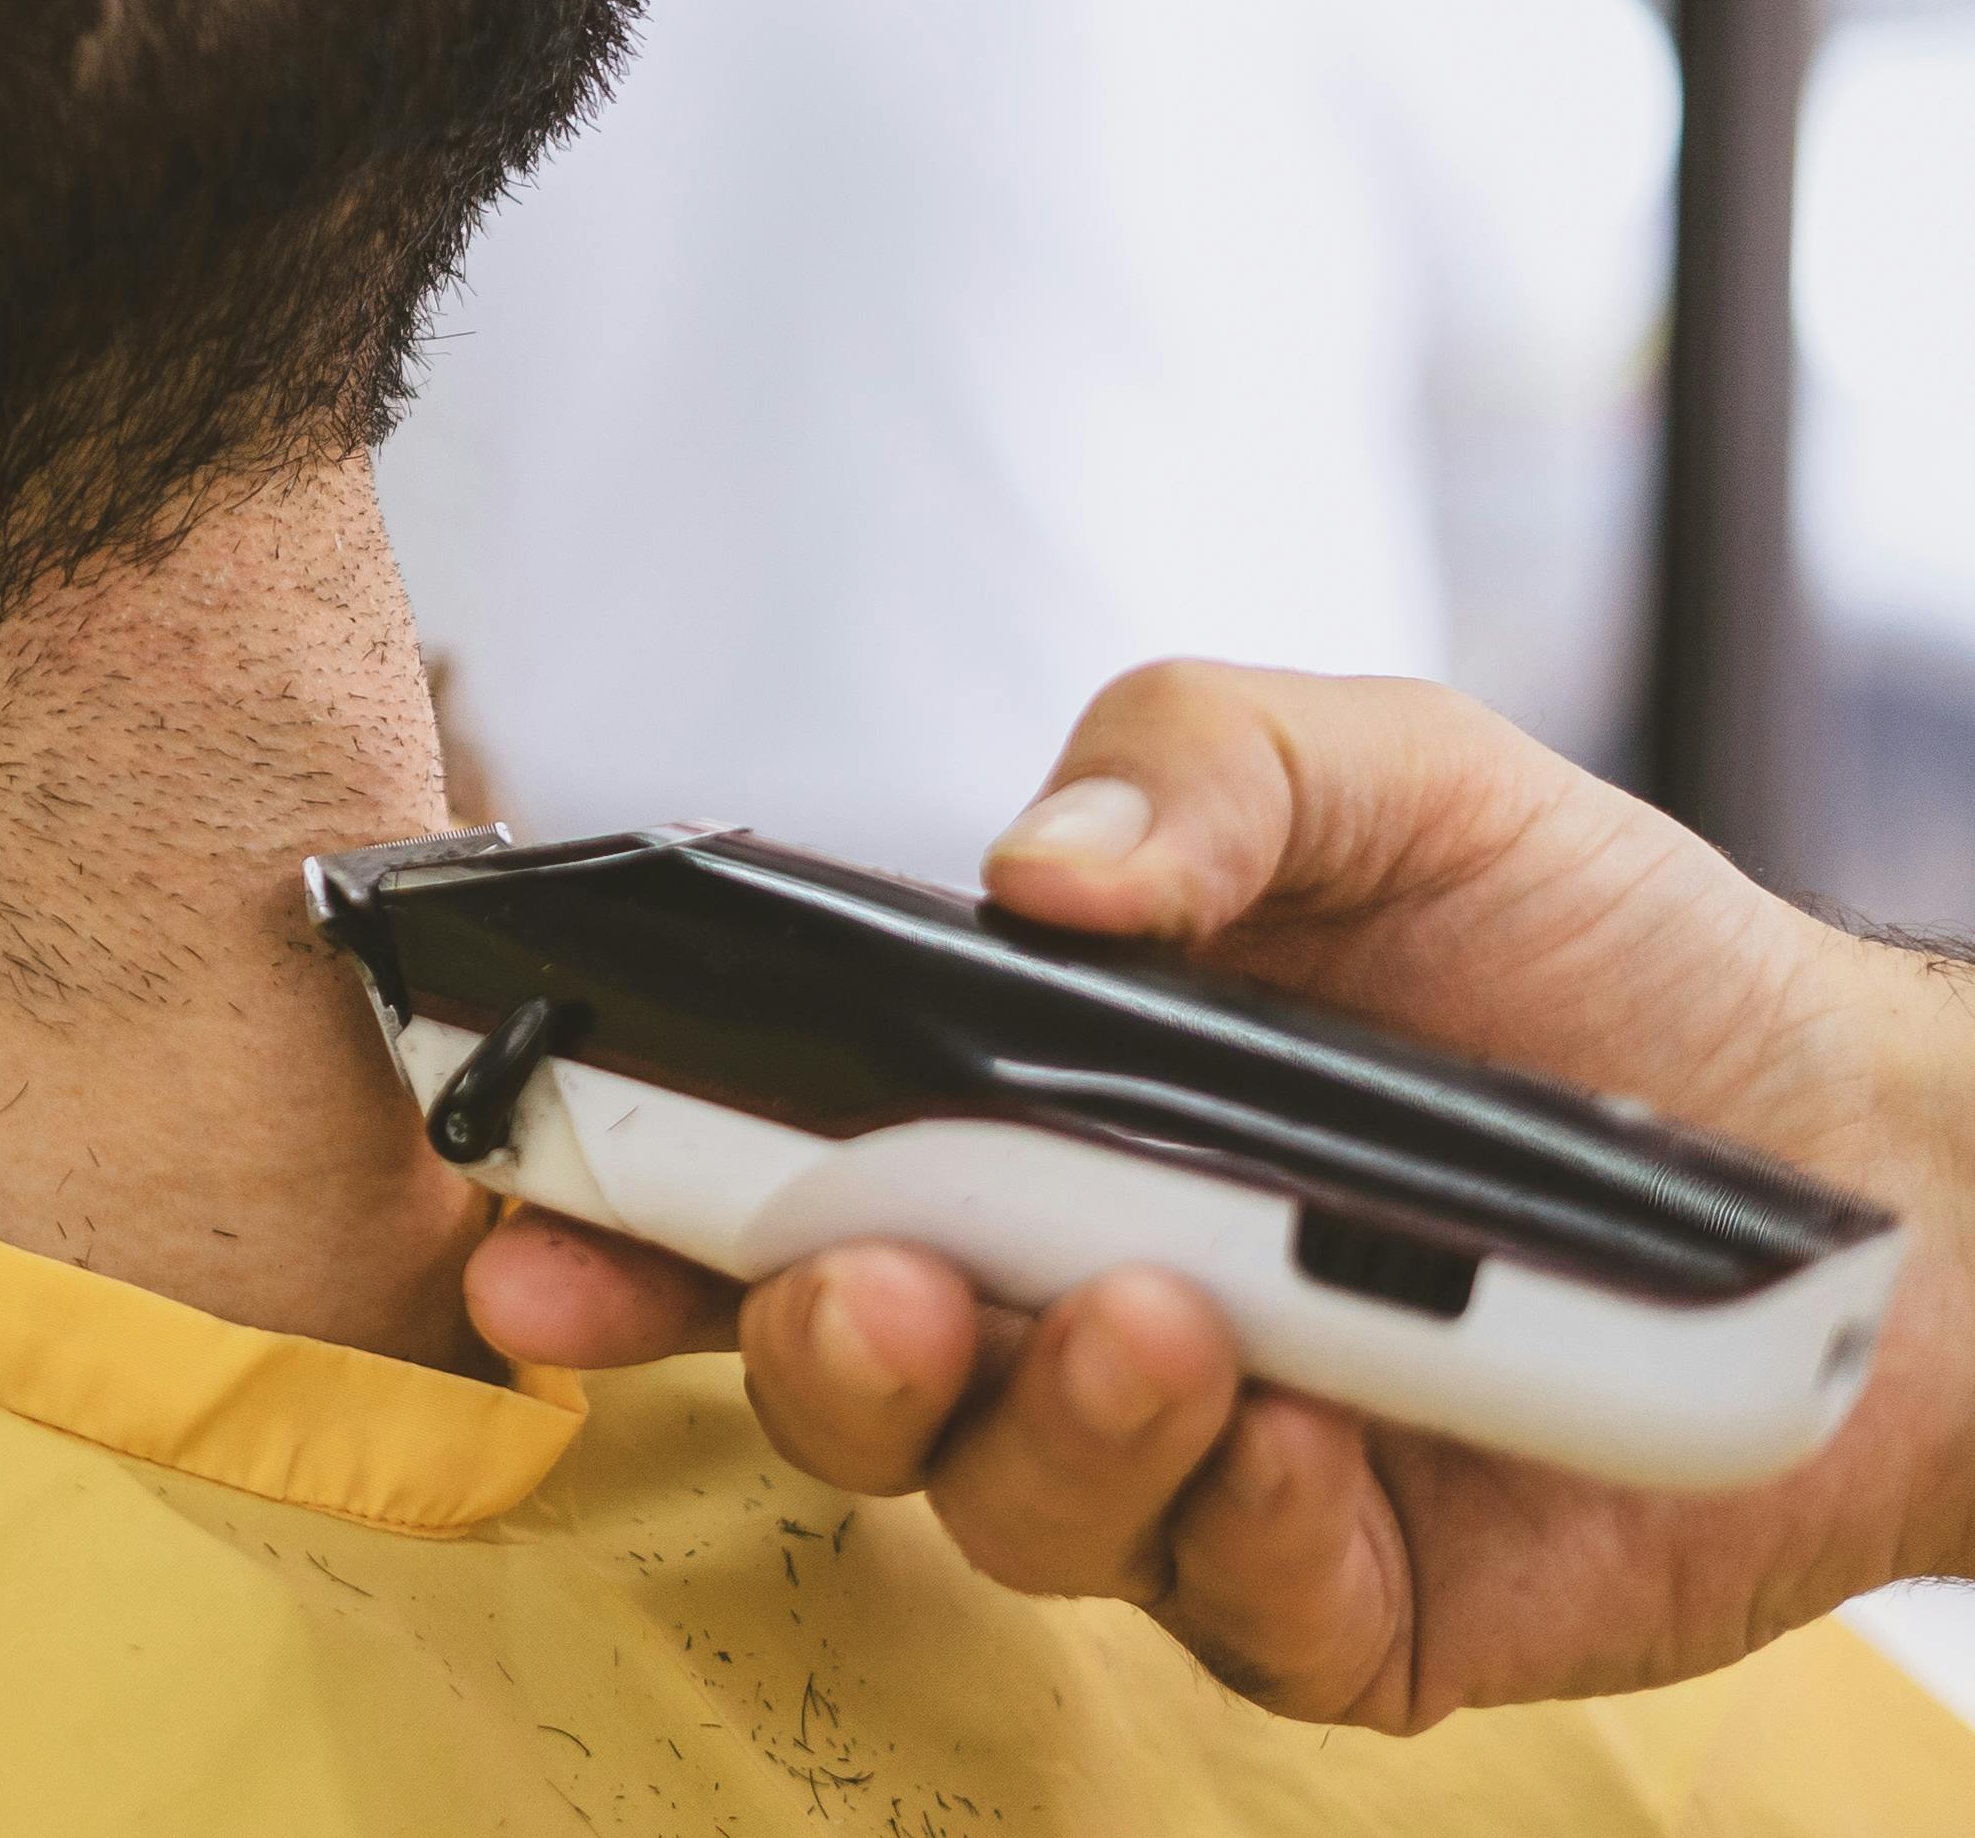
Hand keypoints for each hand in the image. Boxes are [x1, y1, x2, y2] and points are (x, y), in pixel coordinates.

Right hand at [464, 662, 1974, 1728]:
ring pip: (1006, 1502)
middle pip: (834, 1373)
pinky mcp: (1329, 1603)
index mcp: (1016, 1115)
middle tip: (868, 1285)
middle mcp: (1058, 1295)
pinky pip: (1218, 1605)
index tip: (526, 1229)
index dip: (616, 1215)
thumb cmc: (1601, 958)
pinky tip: (1307, 1437)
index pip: (758, 1177)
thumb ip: (1198, 759)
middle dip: (805, 1347)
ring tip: (1161, 1317)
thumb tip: (1035, 861)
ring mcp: (1186, 1462)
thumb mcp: (1397, 779)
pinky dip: (1236, 1522)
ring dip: (1047, 1422)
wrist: (1873, 1168)